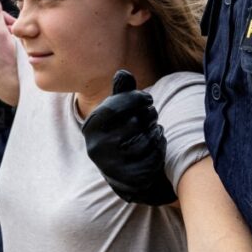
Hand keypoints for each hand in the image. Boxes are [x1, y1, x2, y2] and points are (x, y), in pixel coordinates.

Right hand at [81, 70, 176, 205]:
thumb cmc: (122, 133)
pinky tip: (156, 145)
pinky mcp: (129, 178)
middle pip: (134, 122)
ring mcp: (112, 166)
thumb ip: (121, 93)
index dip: (135, 99)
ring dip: (156, 131)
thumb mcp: (117, 113)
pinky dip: (160, 147)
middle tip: (152, 116)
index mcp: (90, 128)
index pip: (114, 107)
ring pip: (146, 139)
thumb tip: (123, 73)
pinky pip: (154, 155)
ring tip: (153, 130)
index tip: (148, 98)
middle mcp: (96, 148)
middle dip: (149, 115)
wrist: (124, 173)